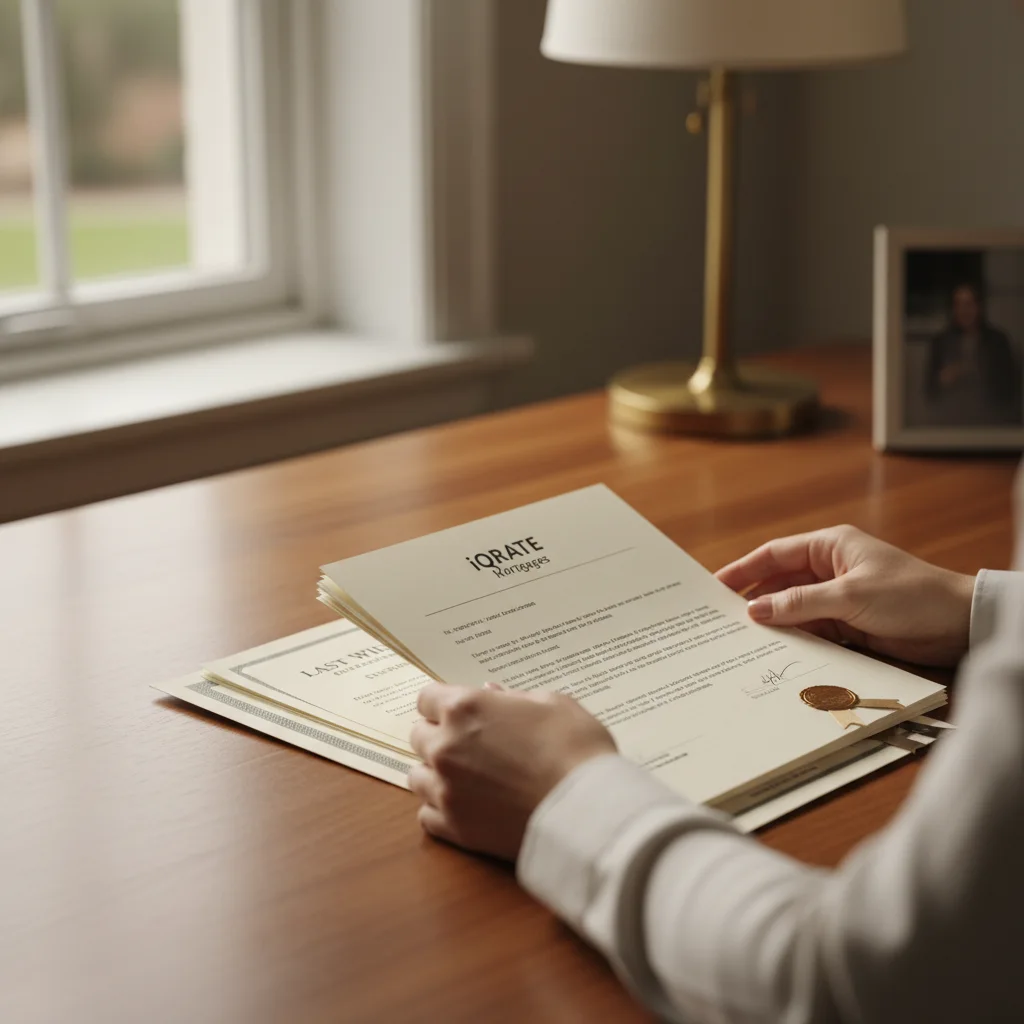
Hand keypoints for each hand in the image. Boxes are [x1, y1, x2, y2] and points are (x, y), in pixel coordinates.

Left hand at [408, 682, 615, 860]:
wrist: (588, 809)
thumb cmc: (576, 749)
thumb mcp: (551, 704)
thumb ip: (513, 697)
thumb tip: (492, 695)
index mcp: (464, 709)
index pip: (426, 698)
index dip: (445, 703)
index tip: (461, 712)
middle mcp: (445, 747)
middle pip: (418, 735)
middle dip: (439, 735)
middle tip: (469, 744)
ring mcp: (446, 790)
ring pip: (417, 776)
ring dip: (435, 772)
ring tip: (465, 777)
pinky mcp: (455, 828)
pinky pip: (427, 815)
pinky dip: (441, 809)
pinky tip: (466, 805)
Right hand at [715, 525, 974, 667]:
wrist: (960, 625)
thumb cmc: (911, 596)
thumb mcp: (850, 596)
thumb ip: (799, 603)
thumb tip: (756, 610)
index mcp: (830, 546)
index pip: (775, 554)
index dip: (743, 570)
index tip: (715, 587)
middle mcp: (830, 568)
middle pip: (780, 583)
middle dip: (754, 600)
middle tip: (721, 619)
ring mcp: (839, 597)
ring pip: (794, 609)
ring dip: (774, 622)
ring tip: (741, 639)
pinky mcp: (849, 623)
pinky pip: (812, 629)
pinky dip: (795, 638)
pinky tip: (775, 650)